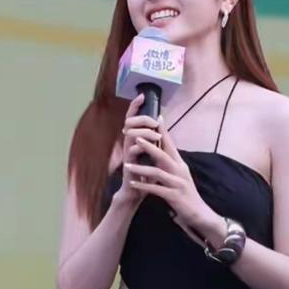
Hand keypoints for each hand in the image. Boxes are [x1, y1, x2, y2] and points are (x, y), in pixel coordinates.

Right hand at [115, 92, 162, 206]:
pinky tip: (146, 147)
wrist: (136, 192)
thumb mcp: (153, 155)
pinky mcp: (127, 163)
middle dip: (142, 118)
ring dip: (144, 132)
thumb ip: (155, 141)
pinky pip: (130, 150)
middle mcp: (128, 143)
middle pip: (129, 122)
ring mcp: (126, 153)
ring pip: (130, 133)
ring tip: (156, 135)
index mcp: (135, 140)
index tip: (142, 96)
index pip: (133, 118)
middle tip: (154, 122)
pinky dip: (138, 147)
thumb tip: (162, 126)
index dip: (135, 106)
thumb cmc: (145, 174)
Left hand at [123, 117, 215, 243]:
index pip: (172, 145)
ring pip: (158, 172)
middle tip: (136, 138)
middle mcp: (180, 171)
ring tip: (127, 165)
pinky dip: (143, 186)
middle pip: (164, 155)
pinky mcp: (174, 196)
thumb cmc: (187, 196)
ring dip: (141, 168)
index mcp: (181, 165)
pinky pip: (156, 189)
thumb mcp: (180, 177)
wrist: (200, 215)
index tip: (157, 118)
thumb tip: (160, 154)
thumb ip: (171, 166)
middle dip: (149, 146)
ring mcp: (178, 183)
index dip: (165, 131)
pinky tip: (133, 183)